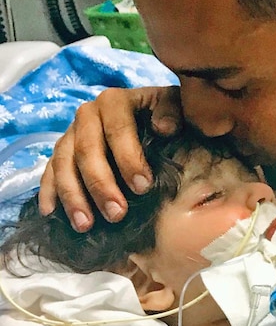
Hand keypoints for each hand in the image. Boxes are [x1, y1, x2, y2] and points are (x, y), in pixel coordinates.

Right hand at [39, 86, 181, 230]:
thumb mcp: (176, 105)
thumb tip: (164, 128)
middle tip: (117, 214)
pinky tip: (52, 214)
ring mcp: (70, 134)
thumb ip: (172, 112)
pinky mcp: (61, 152)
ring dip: (72, 196)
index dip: (129, 158)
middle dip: (100, 185)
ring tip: (86, 224)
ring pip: (63, 164)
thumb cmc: (165, 114)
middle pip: (86, 150)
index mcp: (114, 101)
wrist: (149, 114)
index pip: (118, 129)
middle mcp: (87, 115)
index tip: (143, 187)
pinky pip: (49, 171)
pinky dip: (49, 192)